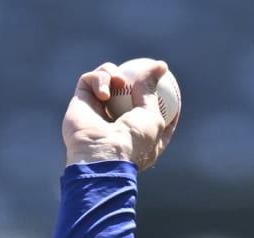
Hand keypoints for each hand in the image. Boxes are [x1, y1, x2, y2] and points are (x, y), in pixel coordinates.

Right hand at [61, 60, 177, 170]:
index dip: (163, 98)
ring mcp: (98, 112)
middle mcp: (119, 123)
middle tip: (143, 69)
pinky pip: (89, 80)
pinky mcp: (81, 103)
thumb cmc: (132, 142)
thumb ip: (152, 89)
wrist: (100, 156)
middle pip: (129, 92)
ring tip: (120, 82)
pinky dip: (99, 80)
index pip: (155, 112)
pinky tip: (104, 93)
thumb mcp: (153, 116)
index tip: (172, 87)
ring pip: (107, 80)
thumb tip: (160, 65)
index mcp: (142, 135)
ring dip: (113, 74)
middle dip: (135, 79)